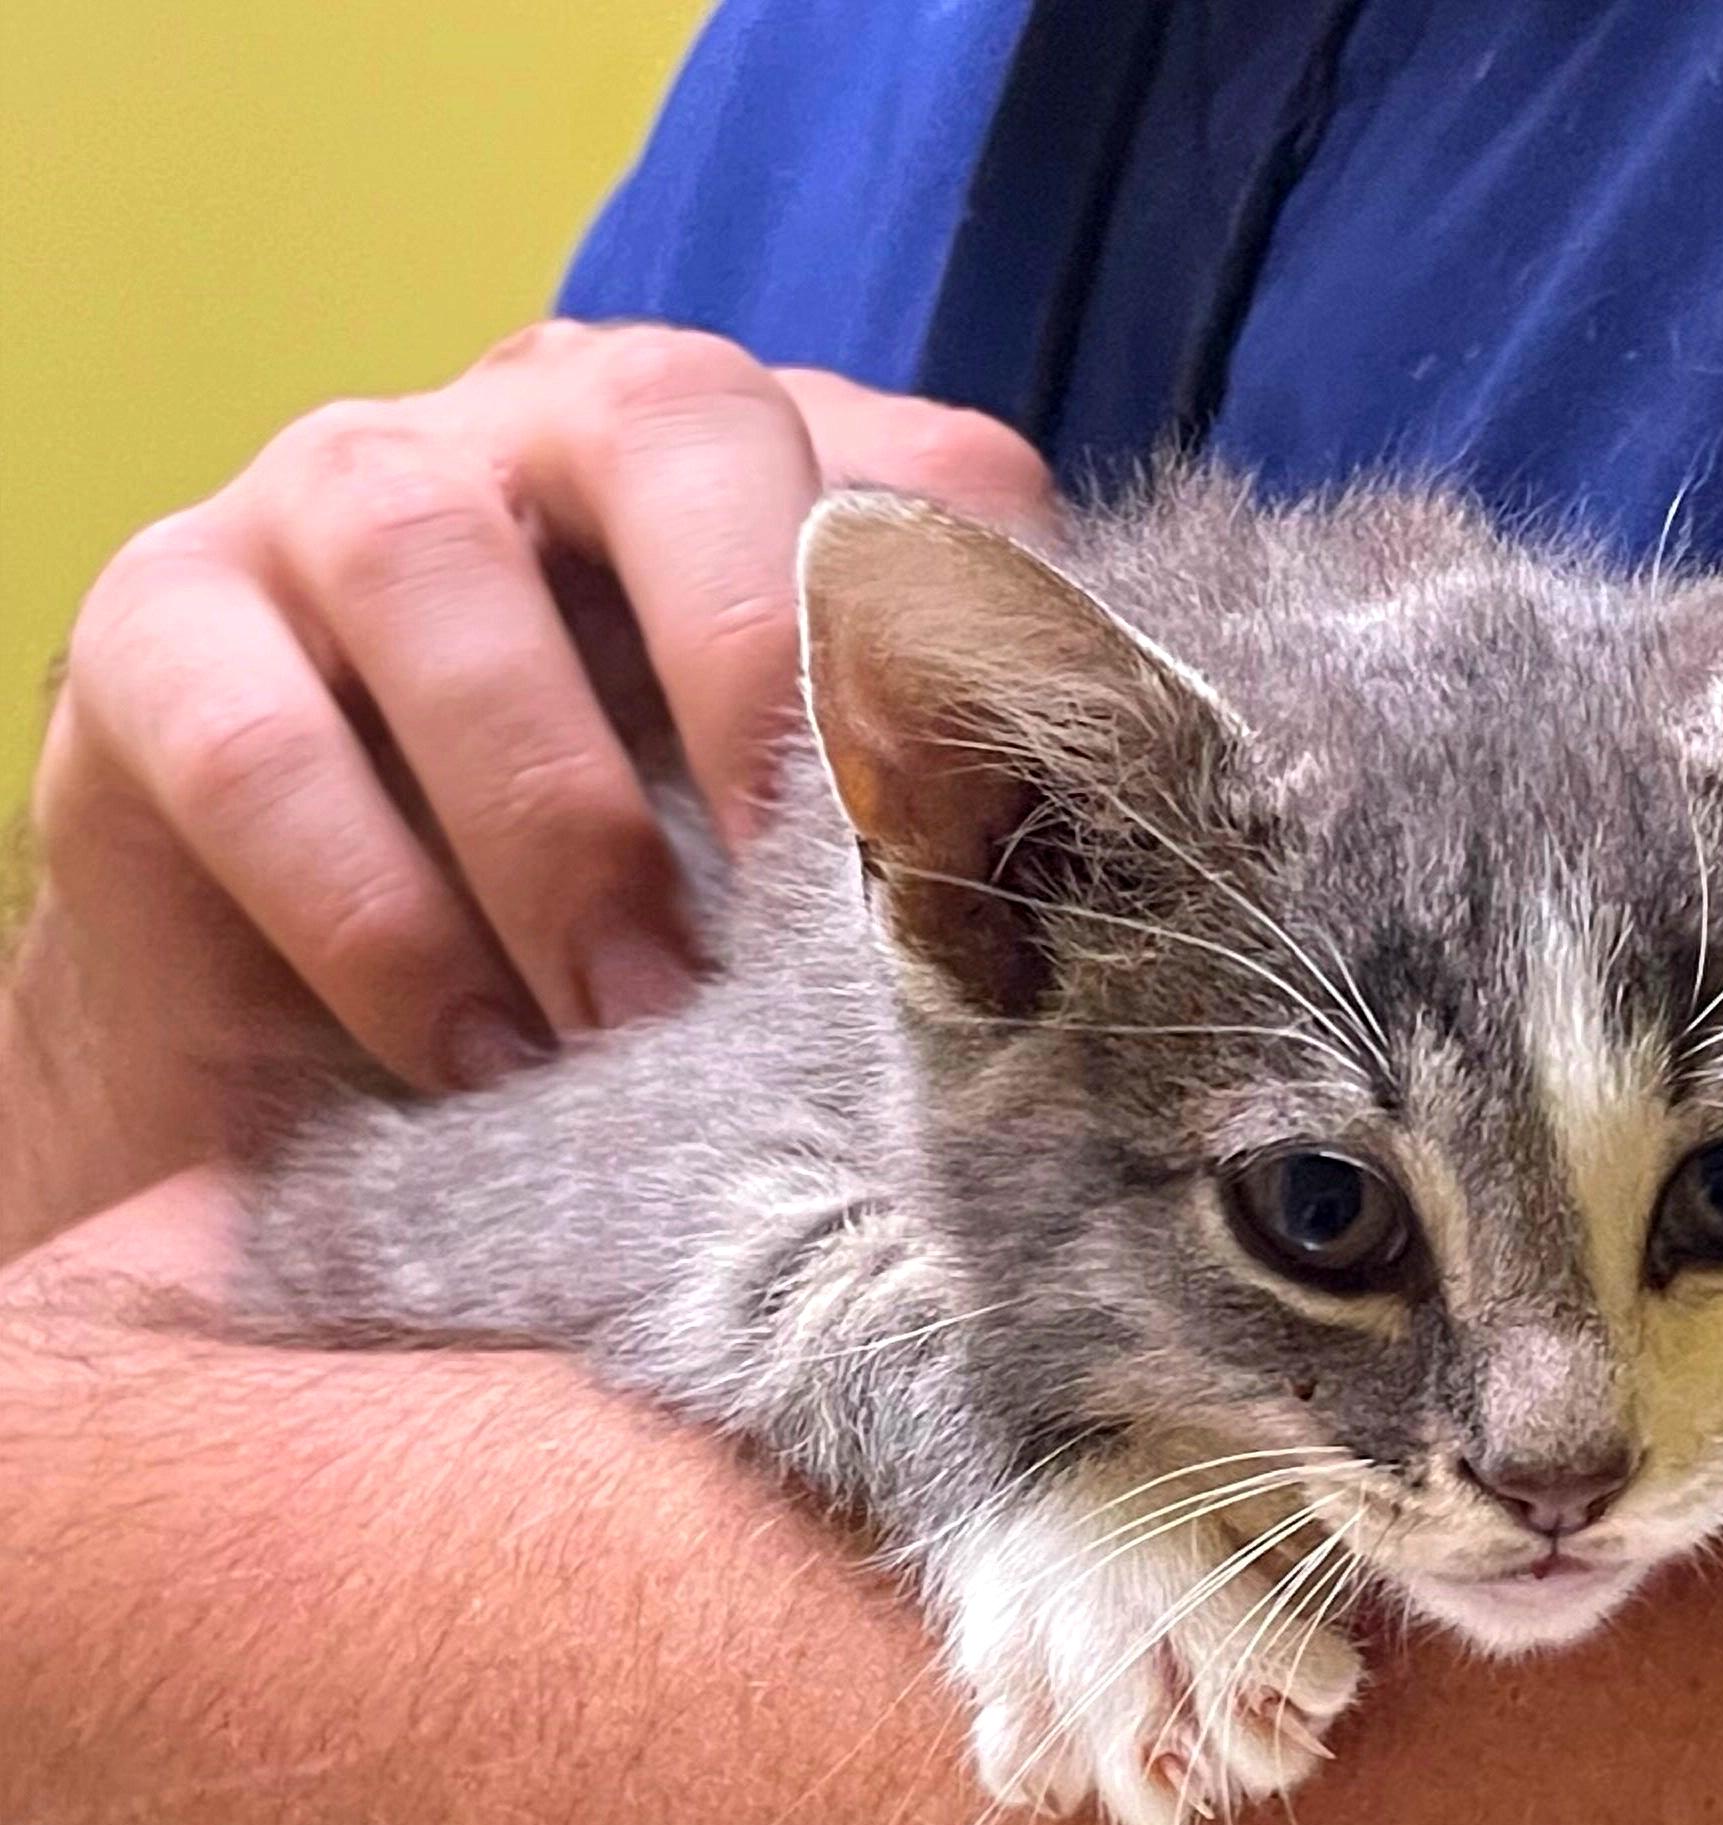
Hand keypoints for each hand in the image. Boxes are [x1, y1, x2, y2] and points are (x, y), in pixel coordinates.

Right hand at [4, 327, 1050, 1253]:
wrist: (348, 1050)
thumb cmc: (634, 946)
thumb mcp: (805, 895)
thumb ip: (927, 849)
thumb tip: (1117, 923)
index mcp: (760, 478)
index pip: (916, 468)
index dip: (984, 644)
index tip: (1015, 862)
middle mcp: (553, 437)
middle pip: (679, 426)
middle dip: (759, 668)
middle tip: (810, 908)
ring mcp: (338, 506)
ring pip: (434, 563)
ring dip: (557, 821)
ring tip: (632, 1027)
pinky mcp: (161, 635)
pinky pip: (261, 743)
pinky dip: (382, 917)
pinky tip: (476, 1054)